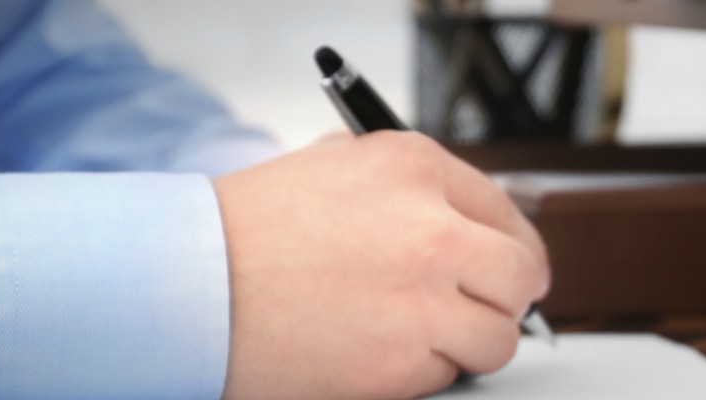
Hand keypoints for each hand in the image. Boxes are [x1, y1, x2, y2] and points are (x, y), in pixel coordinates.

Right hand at [214, 131, 548, 397]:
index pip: (505, 211)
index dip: (513, 245)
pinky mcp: (401, 364)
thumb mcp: (334, 166)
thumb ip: (408, 187)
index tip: (515, 265)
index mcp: (415, 168)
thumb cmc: (245, 230)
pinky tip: (373, 350)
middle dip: (512, 296)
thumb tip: (467, 224)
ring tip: (423, 335)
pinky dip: (419, 371)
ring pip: (497, 337)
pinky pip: (445, 374)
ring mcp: (422, 302)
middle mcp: (431, 231)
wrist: (184, 288)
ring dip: (469, 341)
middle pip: (521, 275)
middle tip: (497, 308)